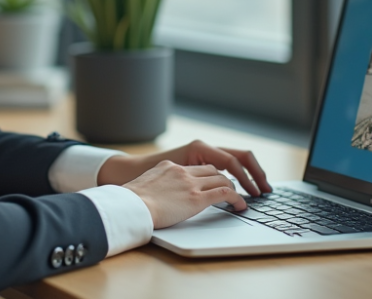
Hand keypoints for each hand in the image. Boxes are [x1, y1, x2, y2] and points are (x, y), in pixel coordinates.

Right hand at [122, 160, 246, 228]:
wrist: (130, 205)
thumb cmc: (131, 201)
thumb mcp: (143, 186)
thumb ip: (155, 186)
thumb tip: (153, 197)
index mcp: (169, 166)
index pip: (195, 167)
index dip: (207, 175)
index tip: (212, 182)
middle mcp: (182, 171)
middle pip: (212, 170)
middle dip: (223, 179)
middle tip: (230, 189)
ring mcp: (191, 184)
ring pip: (222, 179)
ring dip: (233, 189)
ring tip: (239, 199)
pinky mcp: (197, 198)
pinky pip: (224, 193)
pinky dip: (236, 199)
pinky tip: (241, 206)